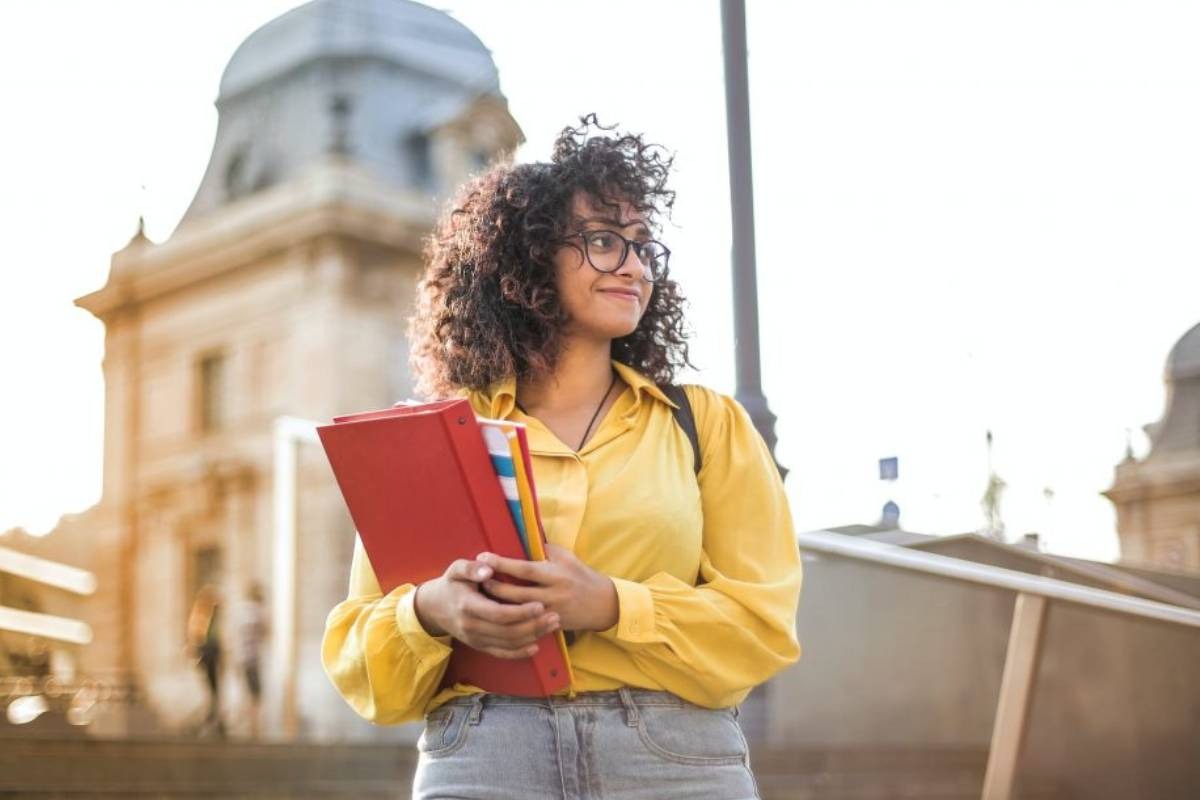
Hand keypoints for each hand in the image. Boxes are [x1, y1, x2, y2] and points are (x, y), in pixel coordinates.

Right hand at [414, 558, 561, 659]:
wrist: (434, 607)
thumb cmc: (451, 584)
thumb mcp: (456, 569)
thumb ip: (471, 568)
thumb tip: (488, 569)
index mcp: (467, 606)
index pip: (498, 614)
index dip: (521, 612)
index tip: (540, 605)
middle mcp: (471, 626)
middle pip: (507, 631)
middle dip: (533, 626)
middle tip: (555, 616)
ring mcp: (475, 639)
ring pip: (508, 643)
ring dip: (532, 636)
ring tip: (552, 626)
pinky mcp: (479, 646)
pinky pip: (501, 653)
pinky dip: (519, 653)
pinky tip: (536, 646)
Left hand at [477, 543, 618, 632]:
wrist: (603, 604)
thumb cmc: (582, 575)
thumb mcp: (567, 558)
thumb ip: (545, 550)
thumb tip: (522, 538)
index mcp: (556, 574)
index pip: (524, 569)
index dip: (502, 563)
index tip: (483, 557)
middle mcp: (553, 594)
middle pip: (516, 593)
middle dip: (494, 586)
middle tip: (476, 580)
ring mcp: (551, 612)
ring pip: (518, 611)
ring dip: (498, 604)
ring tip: (480, 596)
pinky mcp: (551, 625)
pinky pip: (526, 624)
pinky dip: (510, 619)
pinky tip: (496, 614)